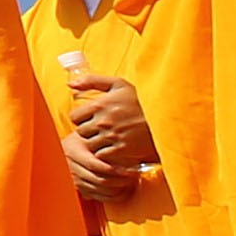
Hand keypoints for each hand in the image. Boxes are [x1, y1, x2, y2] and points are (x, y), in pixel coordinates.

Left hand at [62, 66, 151, 199]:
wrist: (164, 117)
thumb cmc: (139, 100)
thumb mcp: (118, 84)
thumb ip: (92, 81)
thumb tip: (70, 84)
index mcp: (100, 105)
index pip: (74, 117)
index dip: (81, 118)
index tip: (90, 118)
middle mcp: (103, 122)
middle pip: (81, 131)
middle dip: (88, 130)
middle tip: (100, 128)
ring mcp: (112, 137)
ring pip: (90, 144)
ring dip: (96, 142)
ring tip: (108, 137)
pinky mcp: (121, 150)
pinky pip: (102, 155)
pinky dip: (105, 152)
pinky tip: (114, 146)